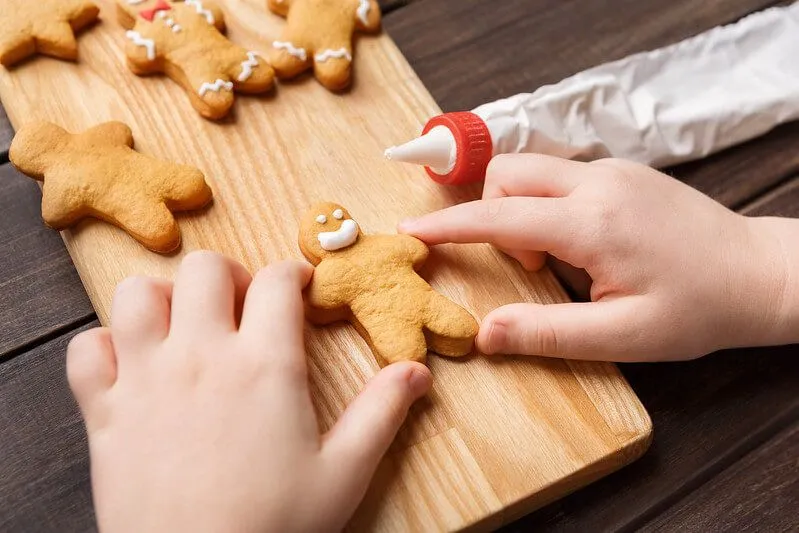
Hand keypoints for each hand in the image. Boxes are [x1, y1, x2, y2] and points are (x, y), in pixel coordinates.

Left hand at [67, 251, 431, 532]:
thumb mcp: (345, 473)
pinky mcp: (104, 412)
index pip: (278, 282)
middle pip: (204, 269)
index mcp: (266, 366)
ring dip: (161, 299)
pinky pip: (85, 350)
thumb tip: (417, 371)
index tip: (297, 286)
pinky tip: (130, 366)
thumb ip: (382, 413)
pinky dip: (104, 346)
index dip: (292, 274)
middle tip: (241, 305)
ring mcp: (146, 379)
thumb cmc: (275, 526)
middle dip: (228, 275)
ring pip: (137, 295)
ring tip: (183, 326)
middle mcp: (202, 357)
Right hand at [400, 154, 792, 361]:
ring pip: (532, 168)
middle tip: (524, 264)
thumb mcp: (621, 337)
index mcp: (592, 224)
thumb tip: (484, 334)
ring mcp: (612, 170)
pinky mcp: (623, 170)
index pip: (497, 215)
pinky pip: (560, 174)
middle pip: (507, 173)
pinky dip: (547, 204)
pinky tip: (578, 242)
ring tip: (554, 258)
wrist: (760, 274)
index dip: (447, 226)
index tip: (409, 230)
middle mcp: (597, 182)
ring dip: (521, 208)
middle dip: (491, 213)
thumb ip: (546, 333)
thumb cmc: (696, 310)